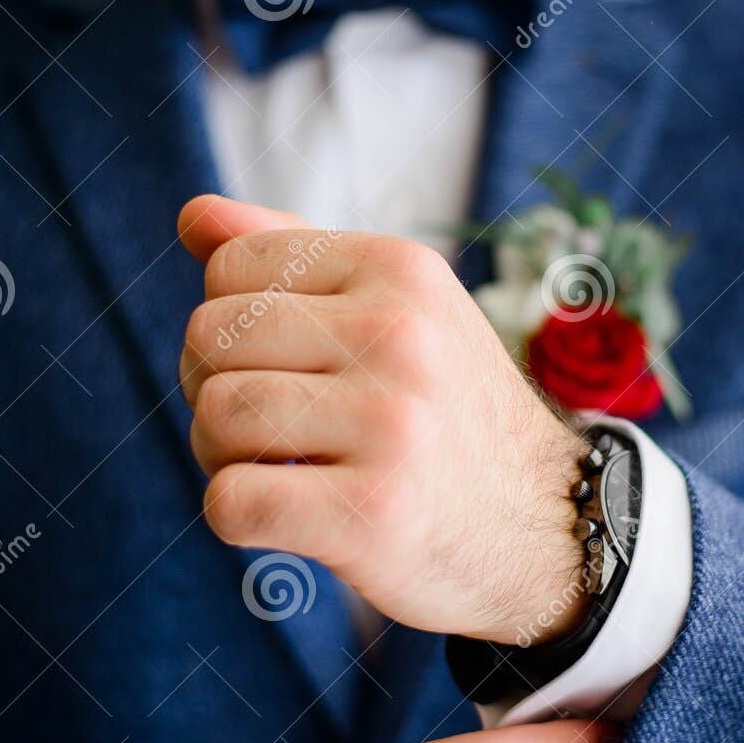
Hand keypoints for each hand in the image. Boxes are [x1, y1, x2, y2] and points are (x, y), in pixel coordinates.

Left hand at [177, 194, 587, 642]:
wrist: (551, 527)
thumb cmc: (448, 416)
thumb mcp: (399, 310)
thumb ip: (294, 254)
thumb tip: (193, 215)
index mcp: (400, 270)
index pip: (229, 264)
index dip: (229, 321)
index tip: (279, 365)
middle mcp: (399, 336)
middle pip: (209, 338)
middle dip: (213, 388)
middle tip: (273, 429)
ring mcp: (390, 425)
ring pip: (214, 417)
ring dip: (222, 458)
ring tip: (281, 470)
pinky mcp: (373, 512)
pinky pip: (231, 503)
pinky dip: (238, 518)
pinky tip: (289, 518)